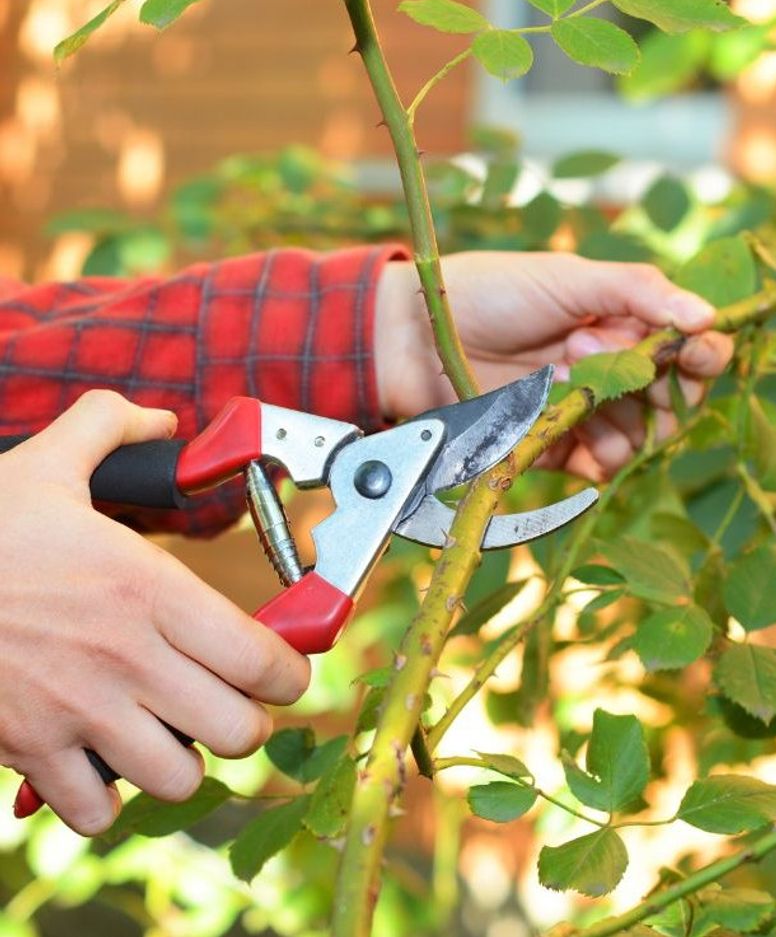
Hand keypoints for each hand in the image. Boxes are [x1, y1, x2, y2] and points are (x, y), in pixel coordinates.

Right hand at [0, 392, 309, 834]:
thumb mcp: (49, 462)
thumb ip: (110, 426)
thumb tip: (160, 418)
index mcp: (148, 589)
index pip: (262, 659)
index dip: (290, 672)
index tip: (284, 667)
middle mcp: (127, 657)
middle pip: (239, 729)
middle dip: (248, 718)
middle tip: (231, 698)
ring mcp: (79, 710)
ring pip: (178, 778)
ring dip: (185, 759)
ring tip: (171, 729)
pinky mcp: (31, 750)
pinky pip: (96, 812)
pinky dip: (109, 798)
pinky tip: (104, 758)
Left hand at [375, 251, 733, 479]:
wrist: (418, 337)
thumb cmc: (490, 293)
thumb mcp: (569, 277)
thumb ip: (638, 291)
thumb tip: (708, 316)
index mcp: (622, 323)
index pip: (688, 349)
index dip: (701, 356)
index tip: (696, 354)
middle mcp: (610, 369)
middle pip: (671, 401)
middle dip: (652, 385)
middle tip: (590, 351)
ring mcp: (583, 410)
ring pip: (639, 437)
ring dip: (616, 415)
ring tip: (562, 376)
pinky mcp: (554, 445)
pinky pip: (599, 465)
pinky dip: (598, 454)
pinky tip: (570, 427)